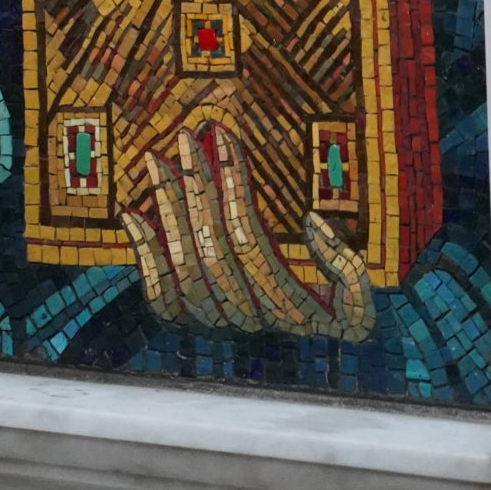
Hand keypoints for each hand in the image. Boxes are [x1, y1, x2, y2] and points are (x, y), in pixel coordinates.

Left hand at [120, 124, 374, 340]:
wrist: (304, 352)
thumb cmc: (332, 313)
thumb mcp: (357, 302)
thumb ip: (348, 269)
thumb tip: (313, 223)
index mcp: (289, 310)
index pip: (251, 239)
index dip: (235, 186)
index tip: (226, 136)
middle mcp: (249, 321)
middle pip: (212, 248)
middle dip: (198, 186)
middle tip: (187, 136)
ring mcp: (215, 325)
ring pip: (184, 266)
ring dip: (168, 210)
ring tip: (157, 160)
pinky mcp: (188, 325)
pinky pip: (159, 296)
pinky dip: (145, 255)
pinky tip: (133, 215)